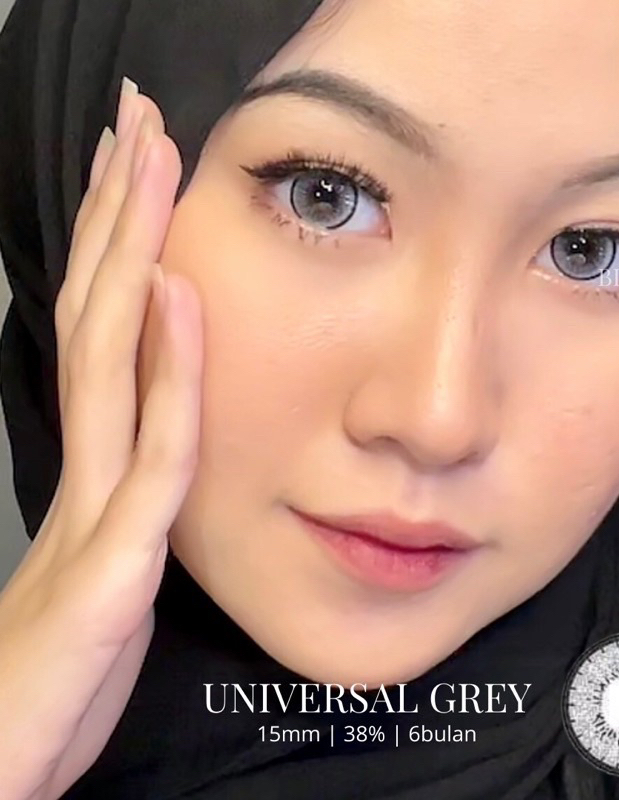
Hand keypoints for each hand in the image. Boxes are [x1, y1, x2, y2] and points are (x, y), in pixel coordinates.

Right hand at [0, 78, 202, 799]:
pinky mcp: (108, 566)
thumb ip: (132, 499)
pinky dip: (165, 373)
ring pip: (109, 358)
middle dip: (118, 215)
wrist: (5, 762)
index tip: (136, 167)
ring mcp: (91, 508)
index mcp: (93, 466)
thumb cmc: (59, 671)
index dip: (116, 247)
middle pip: (98, 316)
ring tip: (146, 162)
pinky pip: (149, 454)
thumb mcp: (106, 568)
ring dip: (129, 256)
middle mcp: (85, 466)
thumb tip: (155, 434)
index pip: (103, 334)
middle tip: (136, 121)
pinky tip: (175, 296)